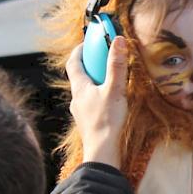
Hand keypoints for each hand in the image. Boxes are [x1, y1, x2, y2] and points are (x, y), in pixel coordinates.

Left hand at [66, 36, 128, 167]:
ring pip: (87, 90)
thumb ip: (117, 65)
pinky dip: (100, 95)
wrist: (103, 152)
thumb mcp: (115, 90)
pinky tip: (111, 100)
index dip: (80, 50)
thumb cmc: (106, 122)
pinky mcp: (89, 122)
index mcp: (80, 88)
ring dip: (97, 81)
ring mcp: (82, 111)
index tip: (90, 42)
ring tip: (112, 78)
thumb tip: (118, 41)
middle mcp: (77, 99)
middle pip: (80, 75)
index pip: (73, 62)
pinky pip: (92, 102)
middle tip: (105, 57)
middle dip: (92, 64)